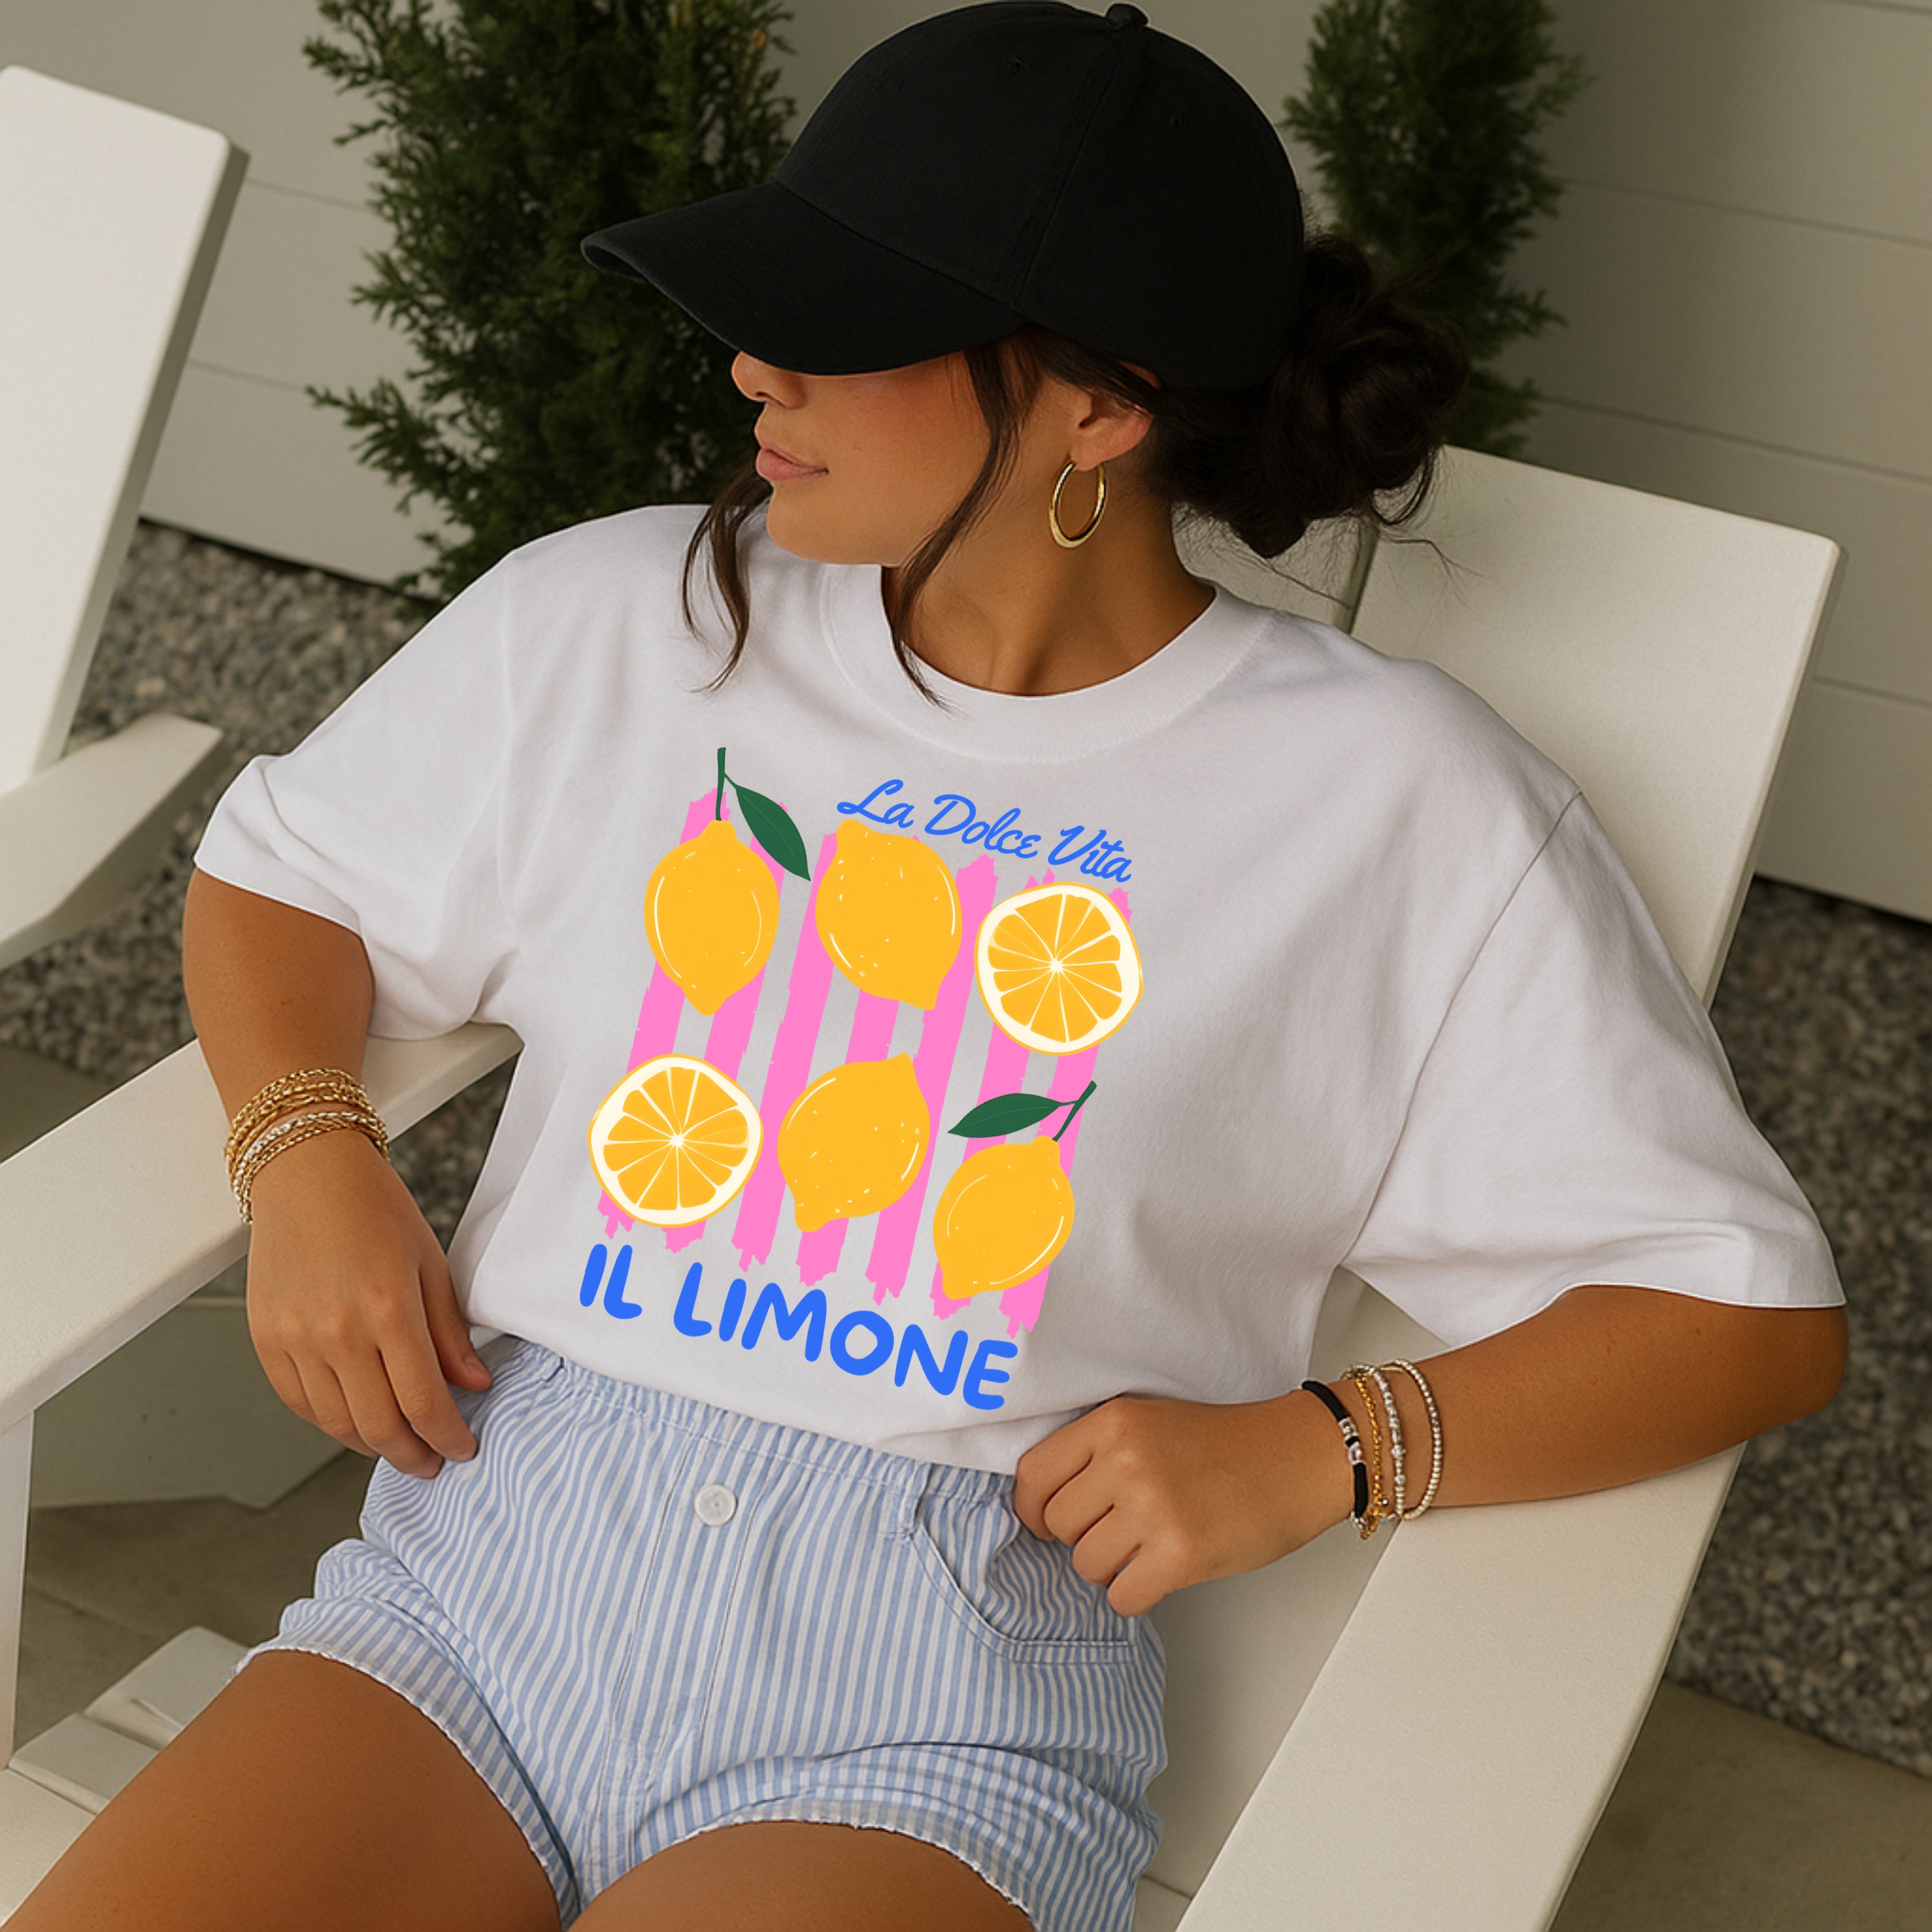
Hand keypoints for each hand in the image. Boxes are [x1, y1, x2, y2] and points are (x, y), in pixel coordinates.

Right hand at [243, 1126, 493, 1479]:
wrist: (307, 1175)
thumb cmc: (374, 1210)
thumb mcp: (431, 1263)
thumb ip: (449, 1333)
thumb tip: (474, 1383)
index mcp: (389, 1310)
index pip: (424, 1402)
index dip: (448, 1437)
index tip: (463, 1448)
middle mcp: (337, 1332)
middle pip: (379, 1426)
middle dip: (413, 1455)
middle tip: (434, 1461)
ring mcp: (295, 1340)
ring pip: (336, 1424)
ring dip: (372, 1445)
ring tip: (400, 1445)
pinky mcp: (265, 1340)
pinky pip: (300, 1404)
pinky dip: (331, 1422)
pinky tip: (356, 1419)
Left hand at [1011, 1390, 1355, 1616]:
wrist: (1298, 1458)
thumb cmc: (1225, 1445)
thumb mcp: (1149, 1423)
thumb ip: (1096, 1452)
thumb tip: (1043, 1506)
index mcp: (1114, 1421)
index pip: (1033, 1475)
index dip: (1032, 1507)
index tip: (1046, 1520)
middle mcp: (1127, 1460)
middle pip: (1057, 1524)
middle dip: (1081, 1536)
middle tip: (1119, 1531)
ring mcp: (1153, 1506)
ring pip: (1086, 1564)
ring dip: (1110, 1567)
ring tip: (1145, 1548)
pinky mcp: (1181, 1553)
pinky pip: (1122, 1596)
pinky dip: (1136, 1594)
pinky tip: (1160, 1573)